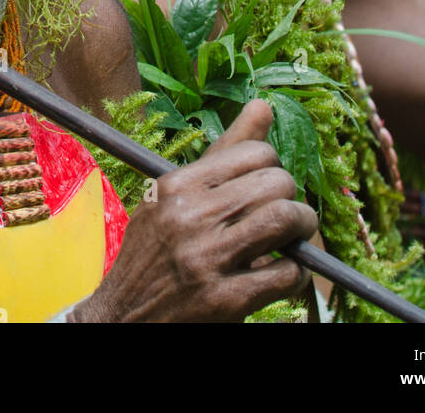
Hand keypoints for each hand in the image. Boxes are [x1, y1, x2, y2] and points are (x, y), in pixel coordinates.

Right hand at [70, 99, 317, 322]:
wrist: (122, 319)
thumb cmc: (153, 253)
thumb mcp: (173, 198)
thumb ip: (222, 153)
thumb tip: (264, 105)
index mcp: (177, 185)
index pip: (254, 152)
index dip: (272, 167)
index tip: (268, 184)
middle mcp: (190, 217)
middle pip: (275, 183)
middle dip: (292, 197)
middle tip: (288, 213)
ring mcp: (207, 260)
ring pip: (284, 219)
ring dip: (302, 229)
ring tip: (296, 238)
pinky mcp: (224, 302)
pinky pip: (285, 273)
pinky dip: (296, 274)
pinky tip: (283, 275)